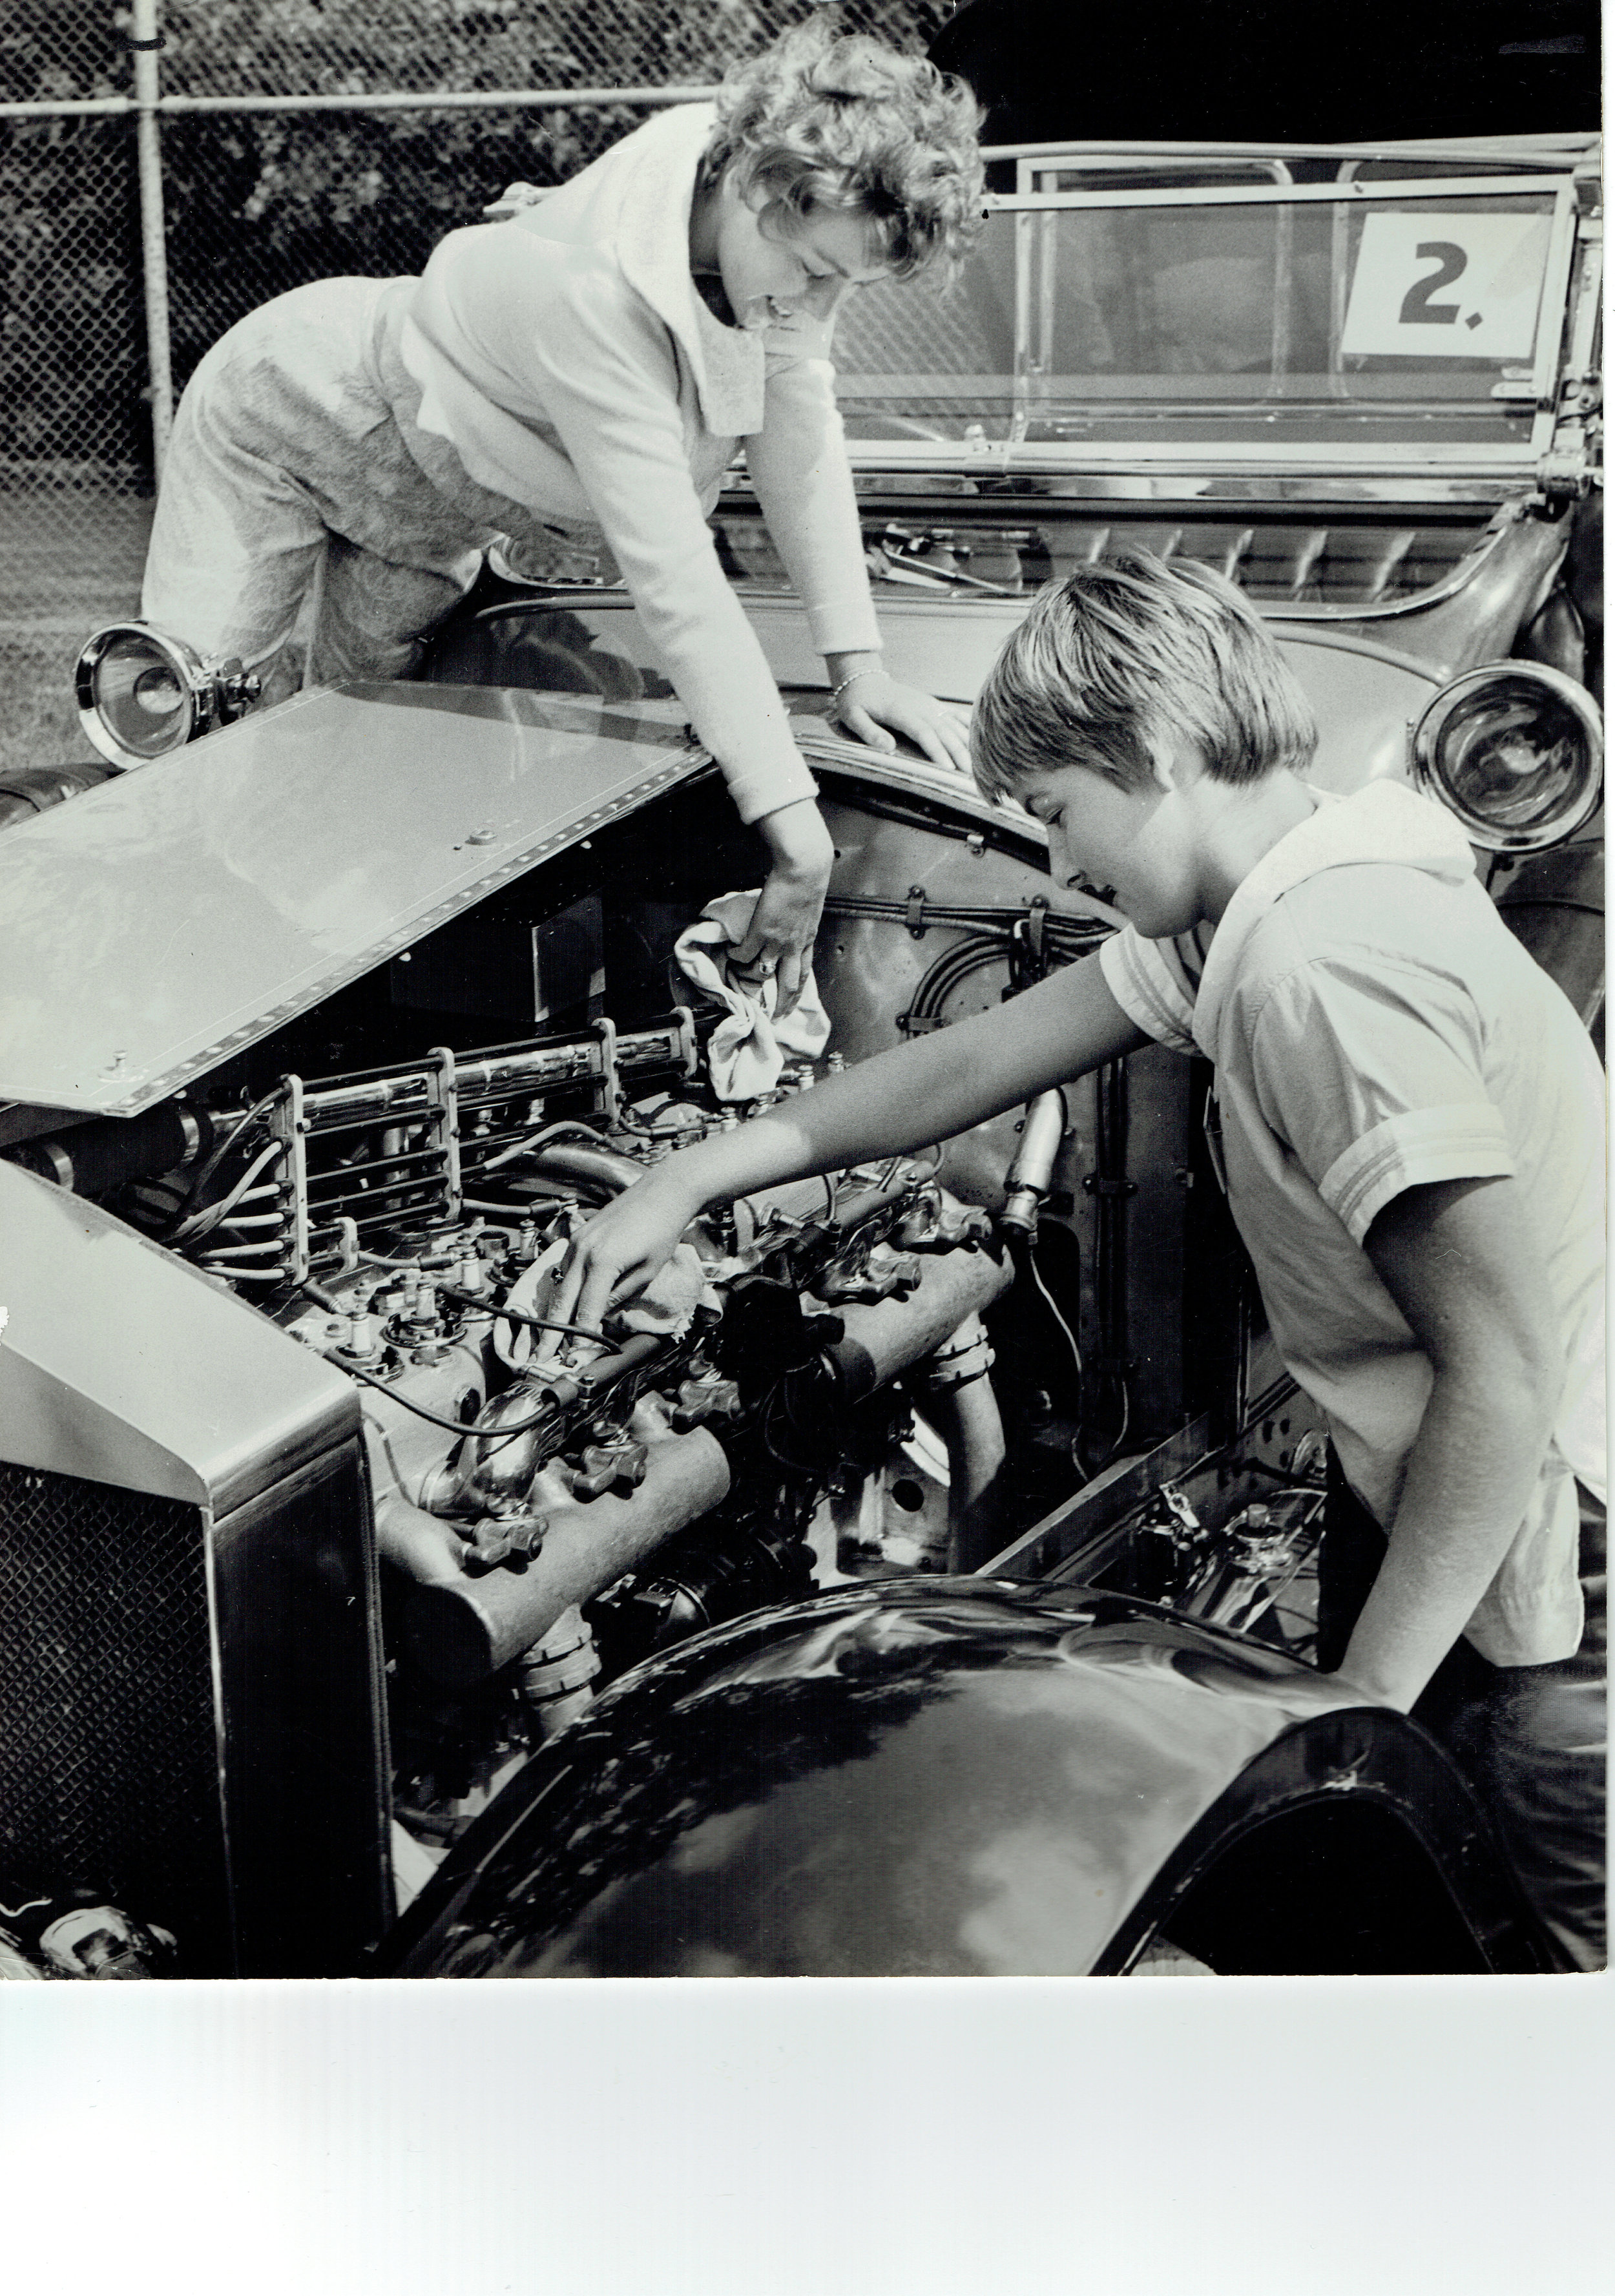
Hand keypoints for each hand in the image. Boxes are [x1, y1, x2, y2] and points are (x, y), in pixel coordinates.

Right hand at [546, 1169, 703, 1342]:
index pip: (586, 1309)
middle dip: (552, 1332)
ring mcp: (577, 1242)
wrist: (661, 1195)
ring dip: (555, 1312)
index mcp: (603, 1263)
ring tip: (550, 1336)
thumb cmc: (661, 1232)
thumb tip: (600, 1315)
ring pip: (560, 1285)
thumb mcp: (647, 1272)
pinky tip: (565, 1304)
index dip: (579, 1336)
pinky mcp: (577, 1236)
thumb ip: (620, 1296)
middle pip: (562, 1300)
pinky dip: (563, 1289)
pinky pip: (565, 1269)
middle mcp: (583, 1252)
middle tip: (543, 1356)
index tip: (572, 1356)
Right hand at [734, 797, 834, 1015]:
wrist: (804, 871)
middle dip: (781, 1004)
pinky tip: (733, 955)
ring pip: (766, 972)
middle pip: (789, 984)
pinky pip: (746, 952)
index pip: (803, 975)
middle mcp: (794, 947)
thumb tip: (792, 928)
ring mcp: (778, 941)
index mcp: (807, 941)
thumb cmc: (808, 883)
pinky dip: (738, 955)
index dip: (796, 994)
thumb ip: (800, 924)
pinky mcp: (762, 931)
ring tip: (744, 989)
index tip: (789, 1007)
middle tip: (772, 1017)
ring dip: (754, 982)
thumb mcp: (808, 910)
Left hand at [831, 668, 972, 774]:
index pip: (924, 732)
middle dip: (958, 752)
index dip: (937, 750)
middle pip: (943, 731)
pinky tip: (980, 739)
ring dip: (967, 743)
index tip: (948, 769)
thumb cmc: (856, 702)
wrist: (864, 680)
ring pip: (952, 724)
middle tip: (970, 774)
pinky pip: (954, 715)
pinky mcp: (932, 704)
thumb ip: (868, 732)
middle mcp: (920, 706)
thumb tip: (887, 748)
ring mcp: (928, 704)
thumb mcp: (853, 716)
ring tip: (979, 763)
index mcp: (901, 711)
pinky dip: (967, 726)